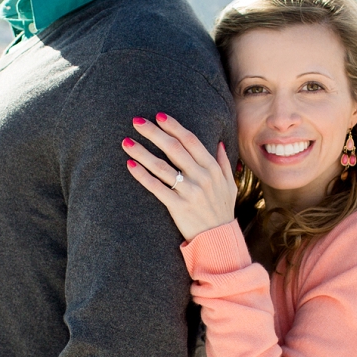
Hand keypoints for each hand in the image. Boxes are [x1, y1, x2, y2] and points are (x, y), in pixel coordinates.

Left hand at [123, 112, 236, 240]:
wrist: (219, 240)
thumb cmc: (222, 211)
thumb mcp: (229, 185)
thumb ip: (224, 164)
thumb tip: (219, 144)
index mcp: (213, 169)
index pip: (191, 141)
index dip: (174, 126)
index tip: (159, 116)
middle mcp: (202, 177)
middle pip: (174, 148)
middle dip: (154, 132)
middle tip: (136, 121)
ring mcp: (190, 192)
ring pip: (161, 167)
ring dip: (142, 152)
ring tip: (126, 142)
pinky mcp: (178, 207)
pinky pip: (156, 188)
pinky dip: (142, 176)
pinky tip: (130, 165)